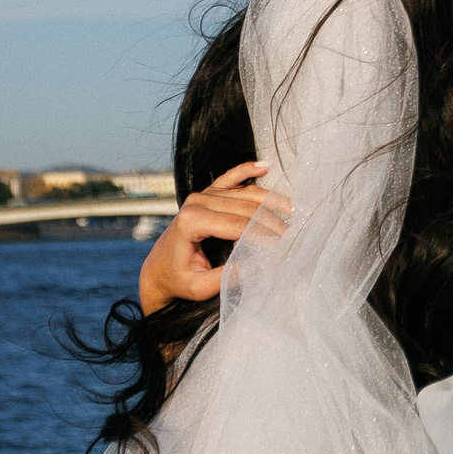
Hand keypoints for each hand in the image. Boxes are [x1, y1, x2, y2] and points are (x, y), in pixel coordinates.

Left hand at [138, 161, 291, 312]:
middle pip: (244, 208)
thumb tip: (254, 266)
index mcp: (191, 221)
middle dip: (271, 221)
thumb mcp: (198, 286)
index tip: (283, 245)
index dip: (262, 234)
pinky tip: (264, 167)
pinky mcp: (207, 194)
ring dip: (270, 200)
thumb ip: (224, 278)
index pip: (237, 225)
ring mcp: (202, 195)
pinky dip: (247, 170)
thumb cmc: (177, 279)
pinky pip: (230, 178)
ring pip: (244, 193)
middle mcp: (196, 202)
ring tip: (293, 210)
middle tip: (294, 234)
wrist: (158, 269)